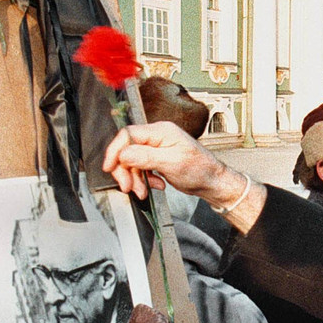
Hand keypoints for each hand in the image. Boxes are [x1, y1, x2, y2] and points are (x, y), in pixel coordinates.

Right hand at [103, 122, 234, 200]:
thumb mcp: (171, 163)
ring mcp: (157, 148)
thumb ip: (146, 157)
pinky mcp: (158, 159)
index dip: (116, 151)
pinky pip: (142, 168)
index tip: (110, 166)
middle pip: (128, 150)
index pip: (128, 135)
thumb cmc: (200, 170)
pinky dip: (144, 179)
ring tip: (144, 191)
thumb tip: (124, 154)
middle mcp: (157, 137)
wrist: (212, 182)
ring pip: (133, 161)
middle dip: (126, 170)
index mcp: (161, 132)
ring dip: (135, 179)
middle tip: (128, 186)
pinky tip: (155, 185)